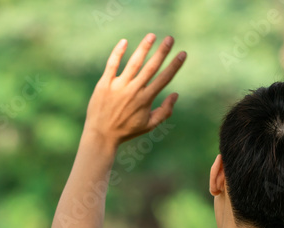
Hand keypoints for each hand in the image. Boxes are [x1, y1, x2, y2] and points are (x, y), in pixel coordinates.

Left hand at [83, 34, 185, 148]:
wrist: (101, 135)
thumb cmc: (126, 131)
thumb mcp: (149, 125)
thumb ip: (165, 111)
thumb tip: (176, 94)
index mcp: (145, 100)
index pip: (164, 78)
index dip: (175, 65)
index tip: (182, 54)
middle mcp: (134, 91)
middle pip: (151, 67)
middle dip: (162, 52)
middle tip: (170, 38)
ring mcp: (118, 86)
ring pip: (134, 63)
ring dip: (144, 48)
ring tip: (152, 36)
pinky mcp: (104, 84)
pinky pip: (112, 65)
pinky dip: (118, 52)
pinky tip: (124, 41)